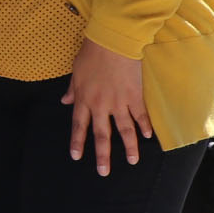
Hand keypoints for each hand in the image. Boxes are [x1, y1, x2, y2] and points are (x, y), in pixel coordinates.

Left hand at [63, 38, 150, 172]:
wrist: (112, 41)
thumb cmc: (92, 53)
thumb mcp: (76, 72)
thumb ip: (72, 89)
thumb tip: (64, 101)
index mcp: (83, 99)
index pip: (79, 126)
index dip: (77, 142)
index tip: (76, 157)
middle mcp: (100, 105)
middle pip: (101, 135)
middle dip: (102, 155)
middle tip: (104, 172)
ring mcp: (119, 102)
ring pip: (124, 130)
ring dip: (129, 147)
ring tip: (132, 161)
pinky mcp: (134, 95)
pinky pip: (140, 115)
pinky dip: (145, 126)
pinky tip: (149, 136)